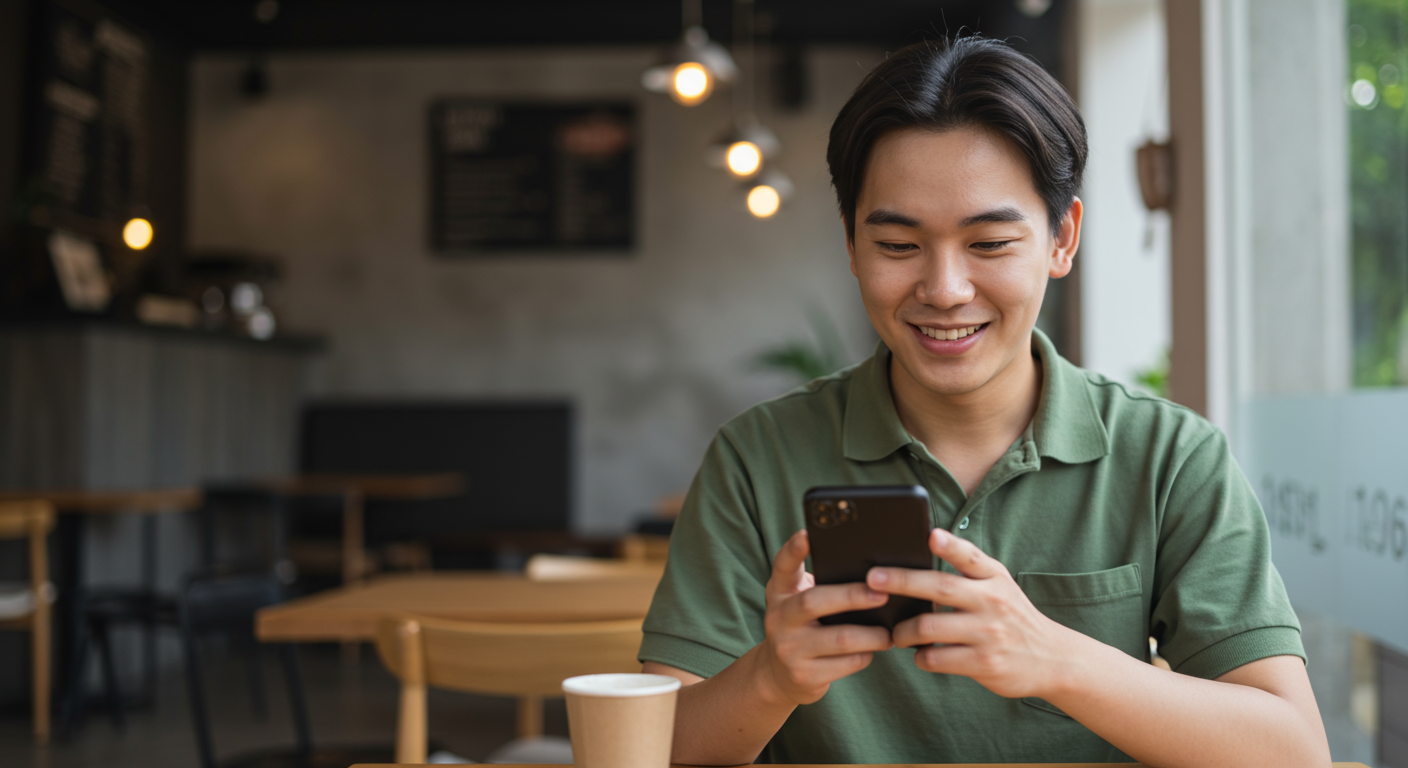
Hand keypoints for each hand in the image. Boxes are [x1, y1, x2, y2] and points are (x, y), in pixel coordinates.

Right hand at [754, 530, 894, 705]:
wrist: (778, 675)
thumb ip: (822, 586)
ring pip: (841, 638)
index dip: (794, 549)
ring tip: (890, 631)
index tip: (807, 533)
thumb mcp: (800, 602)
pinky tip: (873, 650)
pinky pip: (847, 663)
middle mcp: (779, 618)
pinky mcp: (804, 675)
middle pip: (815, 602)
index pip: (783, 566)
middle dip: (853, 597)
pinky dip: (866, 655)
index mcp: (780, 592)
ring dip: (872, 635)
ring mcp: (789, 649)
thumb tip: (874, 574)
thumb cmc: (803, 627)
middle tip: (883, 594)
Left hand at [865, 528, 1077, 699]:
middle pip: (939, 588)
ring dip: (904, 631)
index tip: (931, 535)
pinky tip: (920, 655)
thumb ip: (968, 566)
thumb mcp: (999, 584)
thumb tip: (924, 544)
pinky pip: (937, 659)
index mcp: (994, 578)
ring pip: (930, 627)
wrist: (1052, 658)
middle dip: (902, 582)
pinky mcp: (984, 663)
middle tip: (872, 579)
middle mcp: (992, 602)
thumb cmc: (1012, 616)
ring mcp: (989, 633)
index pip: (970, 556)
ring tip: (897, 633)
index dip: (950, 545)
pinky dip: (921, 657)